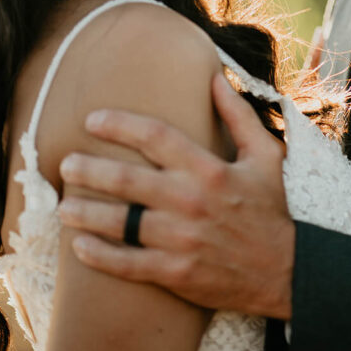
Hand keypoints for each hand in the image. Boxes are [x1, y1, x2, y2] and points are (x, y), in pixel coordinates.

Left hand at [58, 73, 294, 319]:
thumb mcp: (266, 154)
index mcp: (210, 169)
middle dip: (90, 169)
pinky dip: (100, 256)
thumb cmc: (272, 208)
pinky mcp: (177, 274)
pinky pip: (128, 265)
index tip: (92, 118)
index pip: (156, 137)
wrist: (288, 272)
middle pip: (128, 180)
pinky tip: (79, 246)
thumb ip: (238, 115)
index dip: (120, 124)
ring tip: (63, 204)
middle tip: (66, 163)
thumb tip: (215, 76)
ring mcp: (181, 240)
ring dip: (86, 212)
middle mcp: (191, 202)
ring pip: (121, 223)